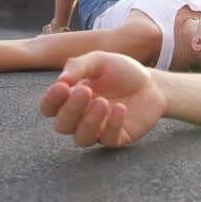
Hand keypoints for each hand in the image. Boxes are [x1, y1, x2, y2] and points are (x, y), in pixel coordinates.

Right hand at [40, 52, 165, 147]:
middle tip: (86, 91)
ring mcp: (98, 130)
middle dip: (71, 110)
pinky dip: (113, 125)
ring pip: (82, 138)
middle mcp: (80, 118)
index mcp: (70, 99)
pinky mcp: (117, 138)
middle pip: (62, 126)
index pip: (49, 107)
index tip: (62, 87)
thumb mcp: (99, 61)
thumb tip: (61, 81)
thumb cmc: (121, 72)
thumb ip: (78, 66)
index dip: (51, 100)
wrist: (152, 83)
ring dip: (89, 121)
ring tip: (102, 102)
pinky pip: (109, 140)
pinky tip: (120, 109)